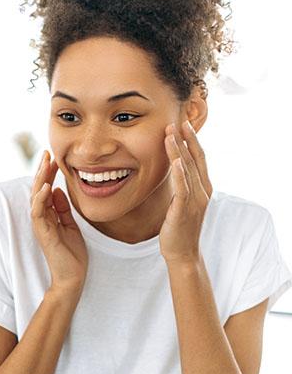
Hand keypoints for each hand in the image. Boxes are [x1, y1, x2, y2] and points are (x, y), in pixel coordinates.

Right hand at [31, 151, 87, 294]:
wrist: (72, 278)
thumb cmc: (71, 254)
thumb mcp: (70, 225)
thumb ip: (62, 208)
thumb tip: (58, 189)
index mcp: (48, 215)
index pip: (45, 189)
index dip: (47, 173)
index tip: (53, 157)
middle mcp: (41, 218)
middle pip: (38, 189)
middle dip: (41, 170)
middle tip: (46, 152)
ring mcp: (41, 225)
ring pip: (36, 197)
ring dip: (40, 179)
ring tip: (45, 163)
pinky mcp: (43, 233)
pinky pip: (38, 212)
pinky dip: (41, 198)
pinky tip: (47, 186)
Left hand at [159, 121, 211, 263]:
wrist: (182, 253)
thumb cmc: (178, 226)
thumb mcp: (181, 200)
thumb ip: (182, 184)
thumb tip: (174, 166)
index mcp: (203, 188)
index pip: (198, 158)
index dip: (191, 140)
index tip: (183, 124)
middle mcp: (202, 192)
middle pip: (195, 160)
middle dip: (186, 140)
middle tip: (177, 121)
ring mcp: (195, 201)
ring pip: (188, 170)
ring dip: (180, 151)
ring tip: (171, 134)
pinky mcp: (183, 211)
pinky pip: (183, 189)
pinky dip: (181, 174)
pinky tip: (177, 161)